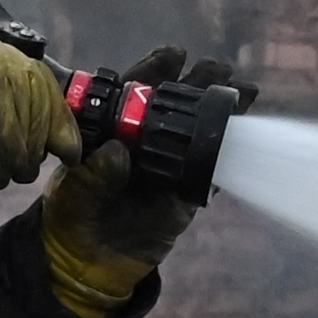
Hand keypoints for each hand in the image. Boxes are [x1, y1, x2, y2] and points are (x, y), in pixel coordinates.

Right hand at [0, 20, 78, 189]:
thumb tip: (23, 162)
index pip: (45, 88)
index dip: (60, 123)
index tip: (70, 153)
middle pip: (38, 98)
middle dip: (38, 141)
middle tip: (24, 174)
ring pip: (20, 106)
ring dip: (18, 149)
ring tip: (12, 175)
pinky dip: (3, 142)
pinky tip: (0, 165)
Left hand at [51, 45, 246, 260]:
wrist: (84, 262)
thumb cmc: (72, 213)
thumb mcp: (76, 188)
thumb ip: (96, 171)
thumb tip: (119, 152)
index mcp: (116, 128)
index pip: (139, 89)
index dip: (157, 70)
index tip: (175, 56)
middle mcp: (146, 141)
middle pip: (178, 105)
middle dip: (201, 83)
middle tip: (220, 69)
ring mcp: (169, 167)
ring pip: (200, 133)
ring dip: (222, 113)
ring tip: (244, 94)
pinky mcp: (185, 197)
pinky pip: (209, 174)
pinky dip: (225, 160)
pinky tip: (240, 143)